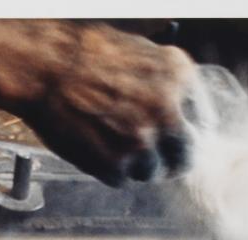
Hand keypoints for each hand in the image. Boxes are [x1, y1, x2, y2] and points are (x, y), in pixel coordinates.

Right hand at [14, 24, 197, 185]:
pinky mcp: (114, 165)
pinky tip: (91, 146)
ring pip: (149, 172)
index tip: (177, 142)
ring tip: (107, 142)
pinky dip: (107, 169)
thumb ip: (166, 83)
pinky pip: (119, 179)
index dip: (187, 134)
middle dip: (168, 160)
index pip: (204, 123)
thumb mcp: (140, 52)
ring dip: (133, 164)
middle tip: (152, 159)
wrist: (43, 66)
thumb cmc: (82, 54)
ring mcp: (142, 142)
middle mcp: (168, 112)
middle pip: (183, 156)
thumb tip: (179, 110)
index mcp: (181, 78)